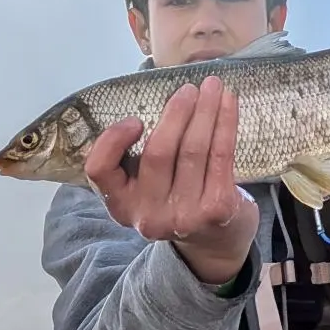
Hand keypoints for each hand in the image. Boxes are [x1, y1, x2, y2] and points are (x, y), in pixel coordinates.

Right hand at [84, 75, 259, 284]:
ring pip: (193, 151)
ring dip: (206, 111)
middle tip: (189, 88)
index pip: (100, 171)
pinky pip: (220, 156)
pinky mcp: (217, 210)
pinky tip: (229, 103)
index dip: (113, 140)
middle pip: (157, 153)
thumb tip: (161, 99)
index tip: (135, 119)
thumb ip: (139, 156)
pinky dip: (226, 124)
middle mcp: (149, 215)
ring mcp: (184, 216)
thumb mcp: (147, 187)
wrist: (215, 242)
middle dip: (176, 113)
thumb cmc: (177, 198)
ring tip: (213, 87)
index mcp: (122, 206)